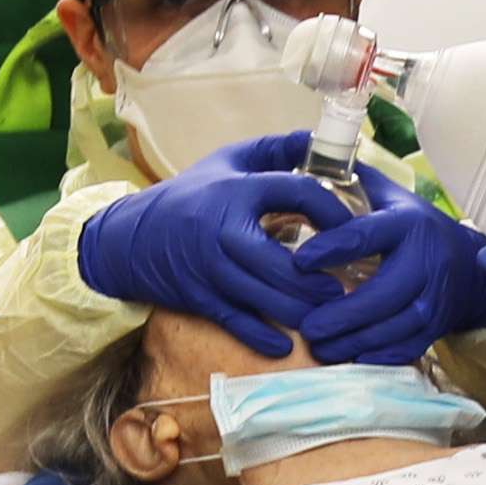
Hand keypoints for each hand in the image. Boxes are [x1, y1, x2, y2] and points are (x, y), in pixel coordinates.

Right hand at [67, 131, 368, 346]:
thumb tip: (320, 138)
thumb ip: (276, 150)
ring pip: (266, 297)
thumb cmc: (190, 195)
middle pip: (284, 262)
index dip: (333, 210)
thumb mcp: (229, 162)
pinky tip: (286, 346)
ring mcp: (211, 269)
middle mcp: (224, 231)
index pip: (297, 193)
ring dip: (302, 310)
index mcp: (236, 190)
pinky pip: (237, 322)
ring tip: (328, 311)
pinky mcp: (200, 298)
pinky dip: (262, 337)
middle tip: (346, 285)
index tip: (354, 226)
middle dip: (319, 279)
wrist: (131, 236)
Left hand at [285, 185, 485, 368]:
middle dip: (342, 315)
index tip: (299, 260)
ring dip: (353, 341)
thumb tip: (311, 156)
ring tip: (320, 347)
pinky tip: (349, 357)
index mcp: (406, 223)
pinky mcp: (437, 325)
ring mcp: (434, 297)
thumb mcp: (392, 197)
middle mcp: (424, 260)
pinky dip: (376, 356)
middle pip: (382, 294)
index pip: (365, 236)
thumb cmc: (415, 226)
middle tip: (307, 327)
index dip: (331, 248)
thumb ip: (356, 184)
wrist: (467, 263)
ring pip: (393, 327)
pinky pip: (406, 347)